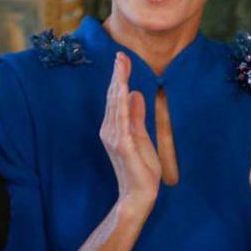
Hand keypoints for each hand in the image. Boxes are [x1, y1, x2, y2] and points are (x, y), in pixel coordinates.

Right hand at [100, 52, 160, 216]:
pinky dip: (120, 102)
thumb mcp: (141, 136)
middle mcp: (110, 130)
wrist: (139, 195)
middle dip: (117, 75)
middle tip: (120, 55)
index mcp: (114, 128)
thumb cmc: (140, 169)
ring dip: (117, 83)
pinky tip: (122, 89)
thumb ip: (136, 115)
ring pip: (115, 105)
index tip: (121, 59)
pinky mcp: (123, 145)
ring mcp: (114, 137)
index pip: (115, 98)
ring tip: (120, 65)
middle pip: (113, 97)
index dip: (118, 78)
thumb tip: (135, 92)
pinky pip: (121, 119)